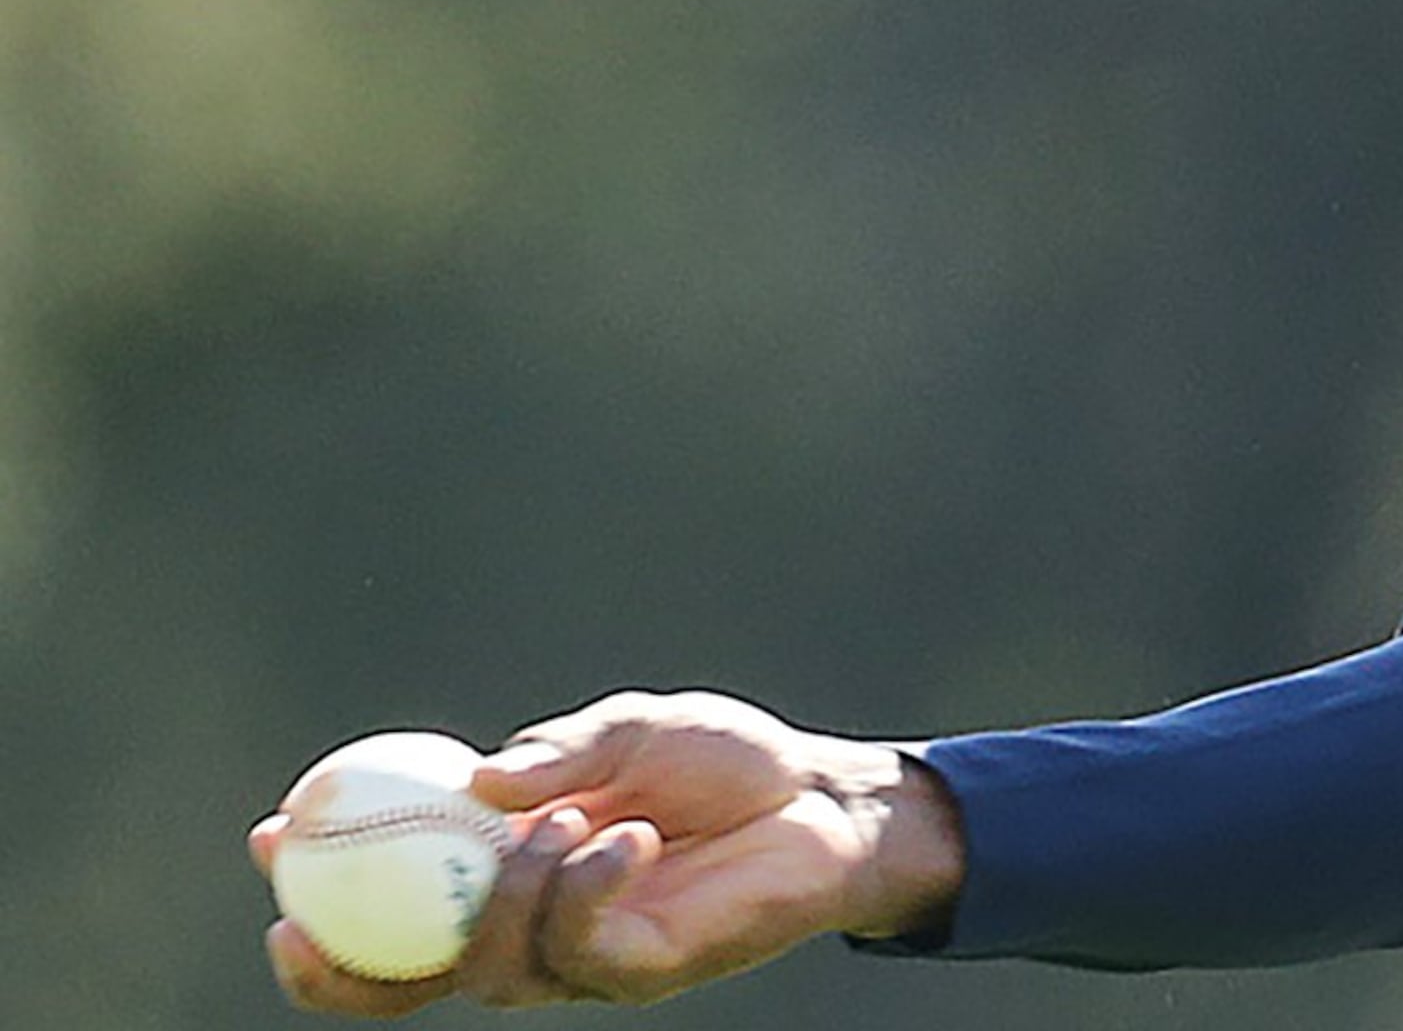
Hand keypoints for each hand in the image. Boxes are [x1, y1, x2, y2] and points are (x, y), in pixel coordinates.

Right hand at [252, 691, 964, 1013]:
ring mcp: (579, 959)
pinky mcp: (639, 971)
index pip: (389, 905)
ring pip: (488, 965)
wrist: (822, 797)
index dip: (318, 889)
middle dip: (341, 963)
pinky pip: (579, 949)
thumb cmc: (721, 762)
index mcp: (502, 871)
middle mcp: (527, 927)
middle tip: (303, 918)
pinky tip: (625, 837)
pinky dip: (583, 888)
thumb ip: (552, 755)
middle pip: (406, 979)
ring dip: (505, 890)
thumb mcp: (626, 731)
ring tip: (567, 819)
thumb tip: (473, 784)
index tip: (273, 837)